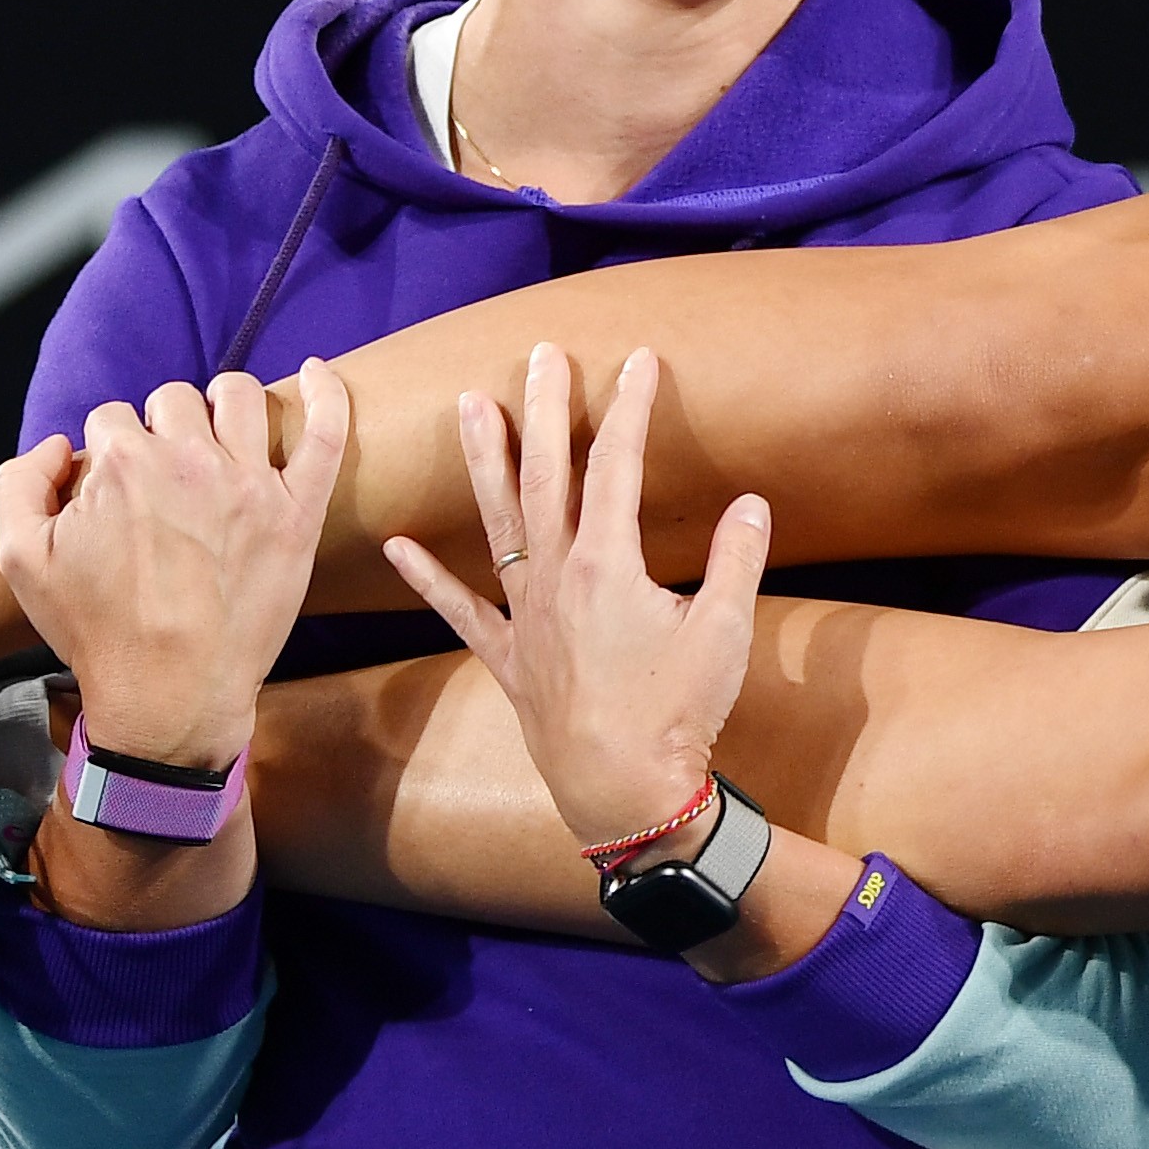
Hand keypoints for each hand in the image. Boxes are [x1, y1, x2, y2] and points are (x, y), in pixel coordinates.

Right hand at [0, 360, 353, 771]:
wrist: (170, 693)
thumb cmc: (97, 631)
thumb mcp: (21, 559)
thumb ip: (19, 483)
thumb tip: (59, 445)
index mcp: (122, 463)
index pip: (113, 418)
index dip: (110, 452)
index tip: (118, 491)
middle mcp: (190, 461)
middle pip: (175, 401)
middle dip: (162, 427)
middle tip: (164, 476)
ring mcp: (251, 483)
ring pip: (240, 396)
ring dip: (222, 404)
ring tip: (217, 435)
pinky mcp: (298, 511)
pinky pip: (325, 432)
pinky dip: (328, 393)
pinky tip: (321, 369)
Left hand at [378, 342, 771, 863]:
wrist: (624, 791)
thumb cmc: (677, 712)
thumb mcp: (724, 631)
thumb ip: (738, 559)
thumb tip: (751, 503)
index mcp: (608, 564)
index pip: (617, 466)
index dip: (628, 408)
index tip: (638, 361)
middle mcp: (556, 578)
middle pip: (547, 476)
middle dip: (546, 411)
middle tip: (539, 356)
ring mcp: (525, 618)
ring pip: (498, 524)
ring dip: (484, 462)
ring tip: (468, 407)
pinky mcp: (510, 658)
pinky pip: (461, 610)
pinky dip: (427, 577)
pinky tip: (396, 545)